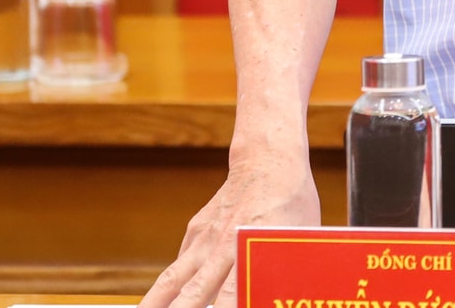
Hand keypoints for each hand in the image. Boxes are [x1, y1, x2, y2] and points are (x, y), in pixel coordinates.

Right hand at [140, 151, 320, 307]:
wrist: (267, 161)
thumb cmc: (292, 202)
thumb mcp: (299, 238)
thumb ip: (284, 273)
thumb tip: (283, 297)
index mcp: (251, 249)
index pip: (232, 297)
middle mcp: (223, 247)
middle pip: (194, 293)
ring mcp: (205, 238)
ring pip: (173, 279)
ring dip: (155, 302)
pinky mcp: (196, 230)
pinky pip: (180, 263)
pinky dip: (168, 285)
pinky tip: (162, 301)